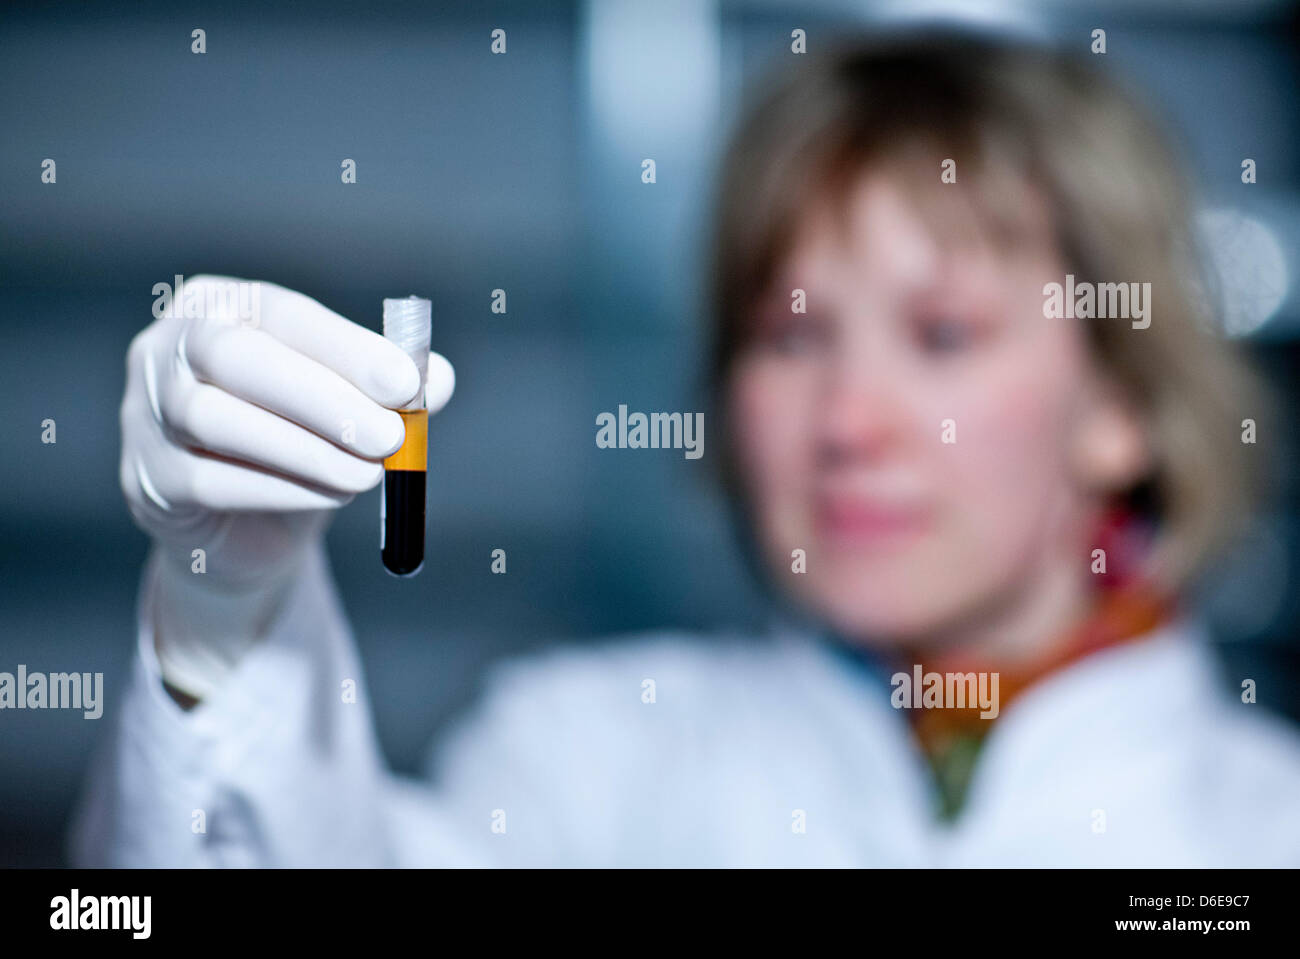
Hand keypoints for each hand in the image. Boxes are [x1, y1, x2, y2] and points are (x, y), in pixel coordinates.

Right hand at [120, 274, 454, 698]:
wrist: (249, 529)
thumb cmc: (304, 442)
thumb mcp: (352, 407)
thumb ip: (395, 389)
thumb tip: (437, 380)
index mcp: (221, 306)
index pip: (283, 314)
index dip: (346, 347)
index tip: (407, 381)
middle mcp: (168, 348)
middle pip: (233, 355)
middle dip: (321, 395)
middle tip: (390, 435)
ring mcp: (145, 412)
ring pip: (214, 419)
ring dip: (306, 449)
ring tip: (369, 474)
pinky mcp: (148, 478)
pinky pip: (209, 481)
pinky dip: (281, 488)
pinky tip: (333, 495)